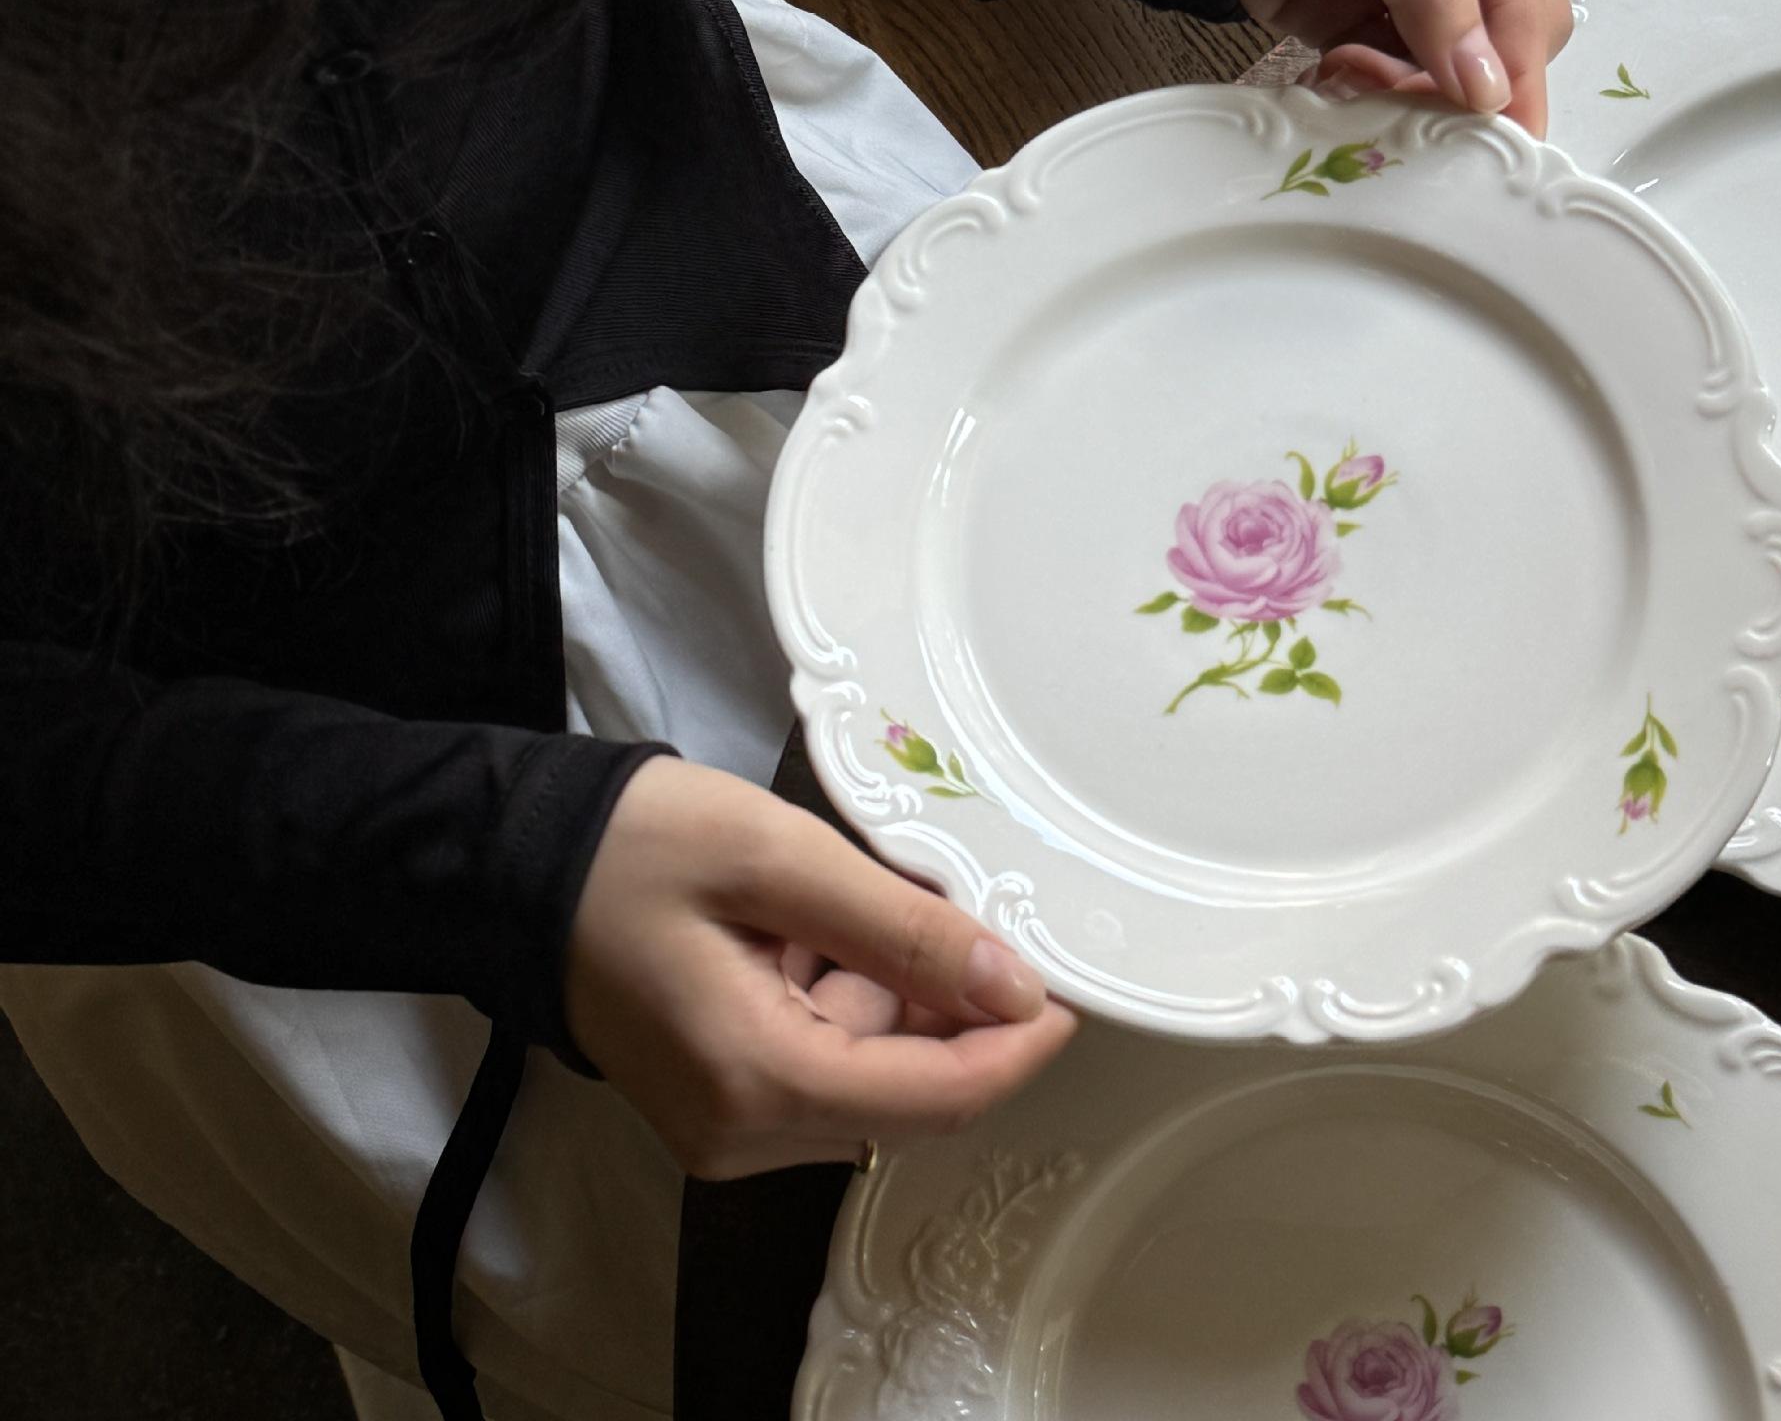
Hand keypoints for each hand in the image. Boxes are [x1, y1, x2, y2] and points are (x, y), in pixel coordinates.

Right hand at [564, 755, 1076, 1178]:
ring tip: (874, 900)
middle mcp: (741, 1134)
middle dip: (960, 1015)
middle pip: (910, 1100)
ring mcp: (723, 1127)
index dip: (1016, 1047)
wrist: (514, 862)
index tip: (1067, 986)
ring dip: (902, 1001)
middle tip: (972, 912)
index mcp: (756, 1079)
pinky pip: (823, 1070)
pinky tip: (825, 930)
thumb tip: (1013, 985)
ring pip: (872, 1084)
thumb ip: (901, 929)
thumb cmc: (637, 845)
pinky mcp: (715, 1102)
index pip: (936, 1099)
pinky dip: (852, 1006)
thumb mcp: (778, 858)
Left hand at [1224, 0, 1572, 135]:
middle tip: (1406, 94)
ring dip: (1410, 84)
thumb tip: (1485, 78)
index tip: (1514, 131)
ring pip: (1447, 58)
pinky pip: (1392, 68)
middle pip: (1500, 25)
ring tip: (1350, 69)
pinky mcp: (1354, 13)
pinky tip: (1334, 74)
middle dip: (1463, 74)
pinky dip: (1374, 86)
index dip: (1518, 59)